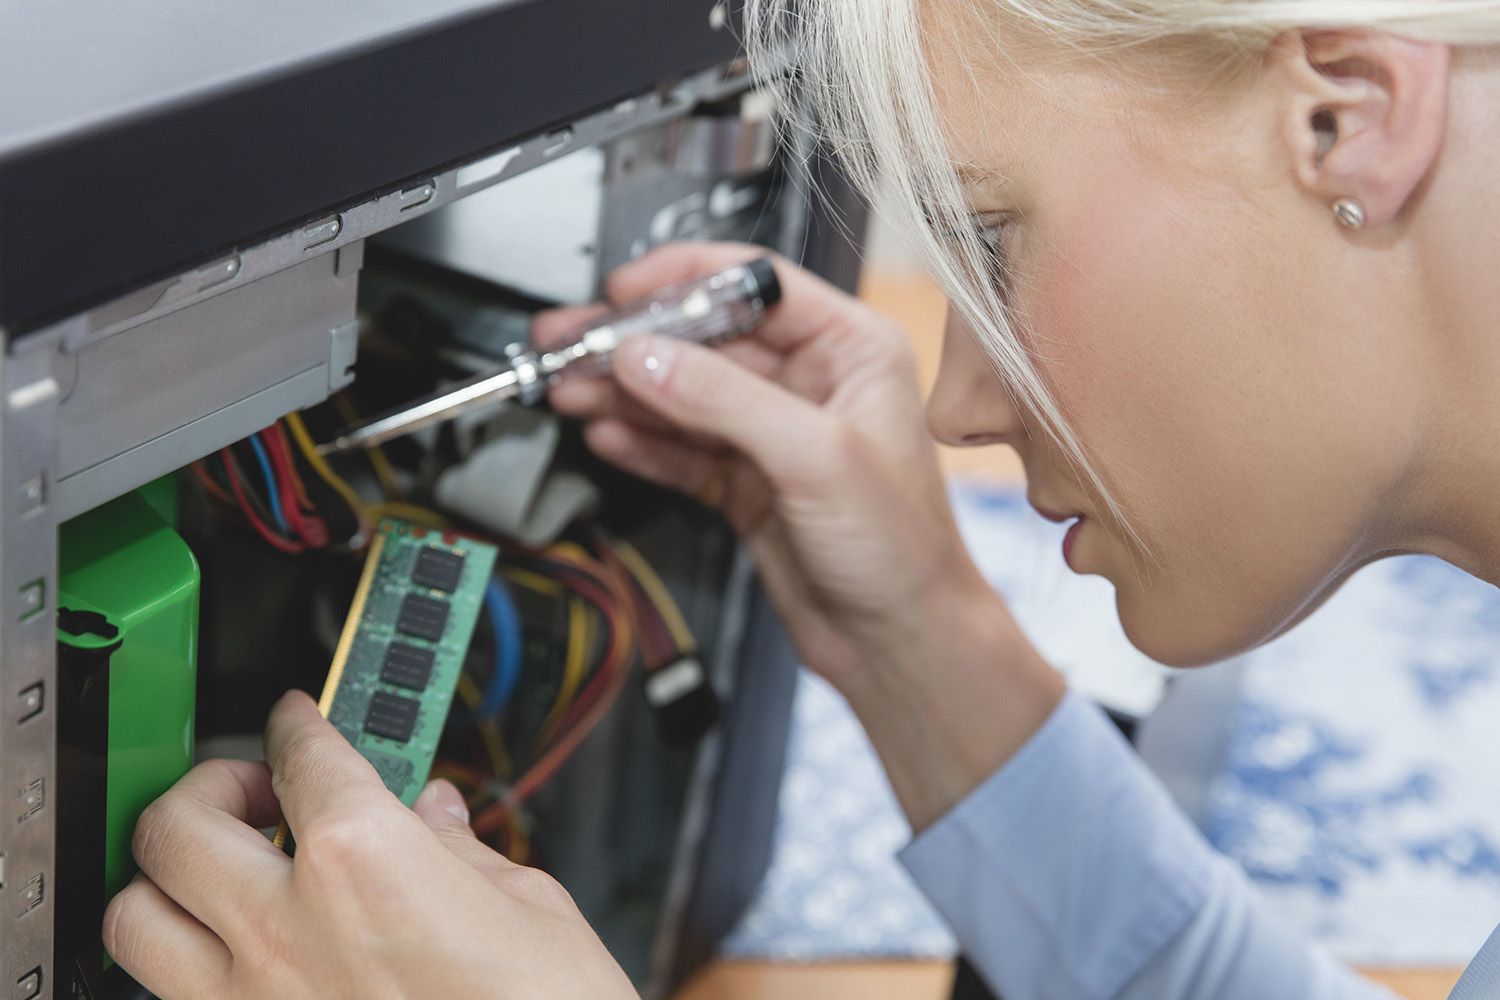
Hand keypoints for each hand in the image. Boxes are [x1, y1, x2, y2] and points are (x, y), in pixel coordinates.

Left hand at [104, 691, 636, 999]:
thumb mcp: (528, 907)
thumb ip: (460, 849)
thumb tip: (436, 815)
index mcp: (366, 862)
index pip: (301, 756)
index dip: (298, 723)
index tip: (298, 721)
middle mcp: (288, 929)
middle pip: (177, 823)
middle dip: (211, 786)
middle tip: (258, 790)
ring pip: (136, 916)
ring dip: (170, 877)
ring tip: (226, 868)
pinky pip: (171, 996)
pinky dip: (190, 961)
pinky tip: (244, 951)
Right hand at [541, 242, 982, 688]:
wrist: (900, 643)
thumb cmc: (903, 550)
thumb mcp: (816, 457)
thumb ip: (725, 399)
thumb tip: (646, 355)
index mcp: (851, 349)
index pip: (754, 285)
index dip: (683, 281)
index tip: (623, 291)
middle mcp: (812, 382)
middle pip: (704, 338)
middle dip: (633, 339)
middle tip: (571, 341)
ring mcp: (773, 434)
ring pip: (683, 393)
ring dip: (623, 390)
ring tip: (567, 387)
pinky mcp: (746, 483)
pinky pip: (680, 448)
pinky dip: (640, 441)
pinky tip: (605, 431)